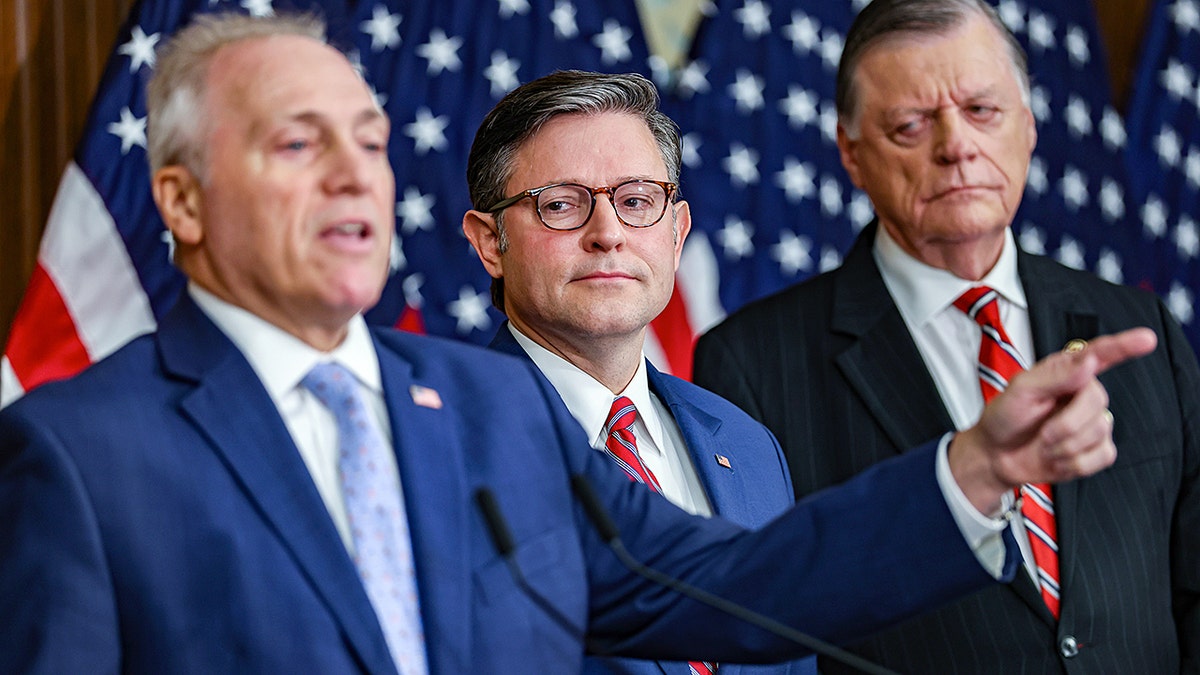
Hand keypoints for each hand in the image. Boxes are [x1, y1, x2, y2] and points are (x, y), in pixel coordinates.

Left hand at [948, 327, 1157, 514]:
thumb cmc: (1005, 417)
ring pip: (1099, 431)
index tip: (1147, 338)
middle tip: (1042, 432)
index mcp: (1067, 371)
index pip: (1101, 354)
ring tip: (1044, 444)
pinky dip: (1073, 462)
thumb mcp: (1021, 390)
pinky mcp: (1097, 449)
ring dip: (1064, 445)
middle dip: (1066, 423)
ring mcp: (1094, 422)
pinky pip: (1102, 456)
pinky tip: (1057, 458)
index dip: (1125, 346)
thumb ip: (1056, 375)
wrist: (997, 455)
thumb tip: (1089, 361)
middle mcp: (1085, 393)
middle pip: (1097, 401)